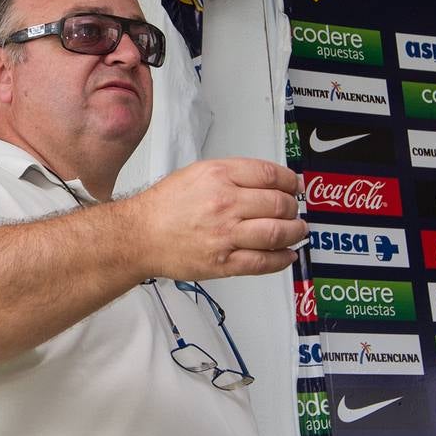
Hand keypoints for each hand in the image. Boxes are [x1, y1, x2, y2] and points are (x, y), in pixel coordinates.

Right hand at [122, 158, 305, 279]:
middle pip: (278, 203)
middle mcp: (224, 203)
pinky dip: (282, 259)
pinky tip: (287, 254)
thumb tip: (267, 182)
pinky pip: (263, 262)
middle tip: (293, 211)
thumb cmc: (164, 207)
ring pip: (277, 233)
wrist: (139, 236)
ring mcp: (225, 234)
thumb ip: (232, 175)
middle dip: (292, 208)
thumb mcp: (197, 174)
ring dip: (294, 232)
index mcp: (218, 176)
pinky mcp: (223, 262)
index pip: (270, 175)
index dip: (290, 182)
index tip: (294, 187)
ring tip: (296, 231)